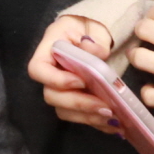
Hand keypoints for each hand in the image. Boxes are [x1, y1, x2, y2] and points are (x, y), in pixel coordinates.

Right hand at [27, 14, 119, 133]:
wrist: (91, 33)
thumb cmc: (87, 27)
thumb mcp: (91, 27)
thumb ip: (94, 39)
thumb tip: (93, 50)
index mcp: (48, 51)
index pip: (38, 70)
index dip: (56, 80)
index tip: (81, 81)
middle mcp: (50, 73)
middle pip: (52, 96)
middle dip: (79, 104)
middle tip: (105, 106)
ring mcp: (61, 89)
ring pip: (64, 111)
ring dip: (88, 117)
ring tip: (113, 118)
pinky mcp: (74, 100)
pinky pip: (79, 117)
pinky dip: (96, 123)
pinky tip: (115, 125)